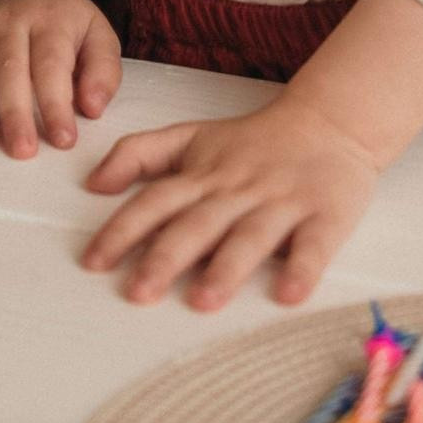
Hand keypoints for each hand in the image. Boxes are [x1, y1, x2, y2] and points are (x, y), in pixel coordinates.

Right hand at [0, 0, 121, 156]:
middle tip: (21, 151)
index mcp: (51, 21)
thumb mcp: (100, 37)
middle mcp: (11, 20)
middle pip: (8, 69)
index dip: (55, 105)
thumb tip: (92, 108)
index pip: (51, 66)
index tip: (63, 141)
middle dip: (13, 113)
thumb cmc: (69, 23)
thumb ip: (103, 73)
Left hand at [80, 96, 379, 309]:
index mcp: (203, 174)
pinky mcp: (325, 216)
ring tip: (202, 300)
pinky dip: (302, 269)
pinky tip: (287, 295)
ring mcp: (282, 203)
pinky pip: (313, 246)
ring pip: (250, 236)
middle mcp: (237, 190)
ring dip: (226, 267)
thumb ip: (139, 154)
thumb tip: (93, 183)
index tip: (93, 261)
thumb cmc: (252, 141)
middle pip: (197, 223)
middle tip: (137, 292)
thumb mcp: (190, 136)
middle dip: (165, 257)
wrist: (329, 122)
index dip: (123, 228)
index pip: (155, 200)